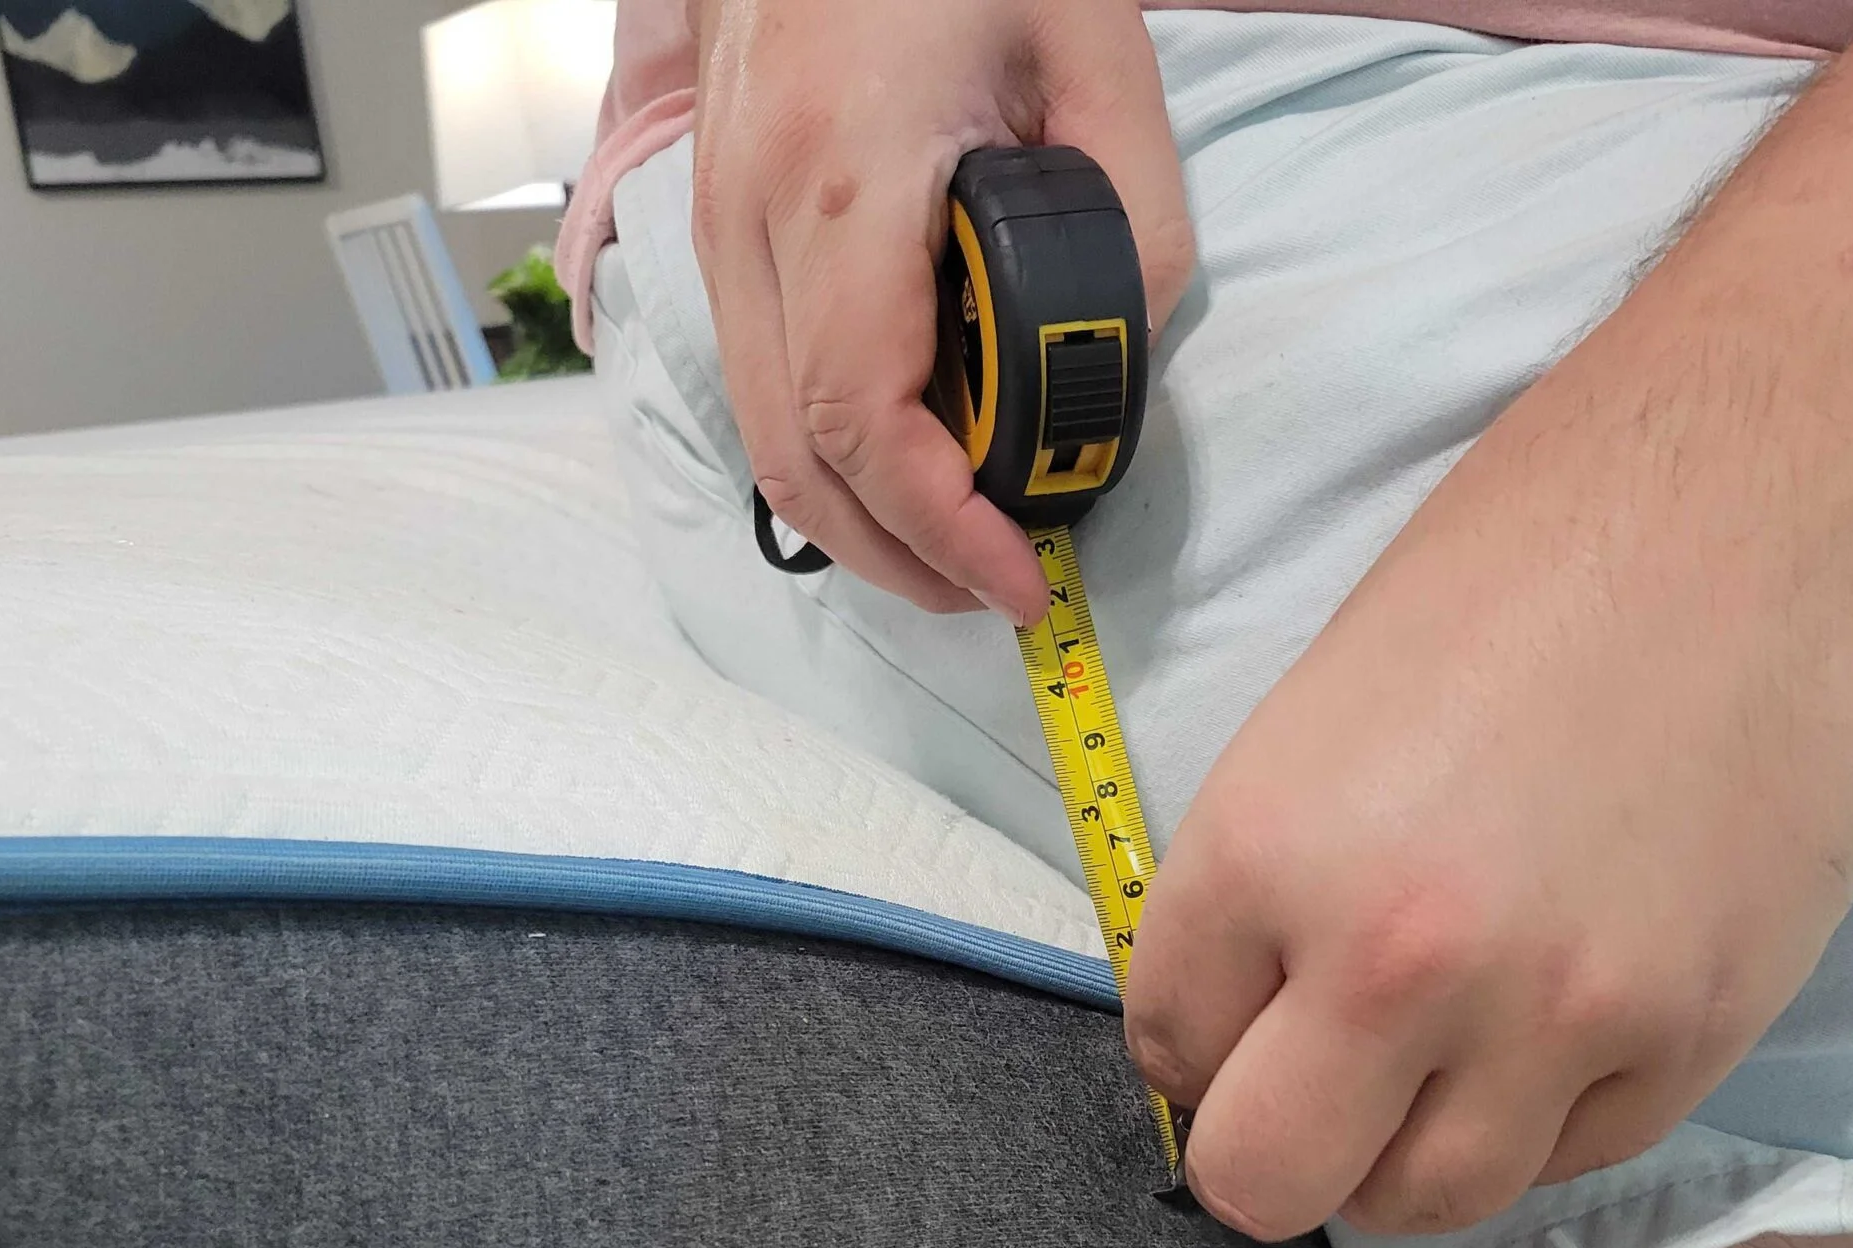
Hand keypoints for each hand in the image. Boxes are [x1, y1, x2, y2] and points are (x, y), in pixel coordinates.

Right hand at [690, 0, 1191, 624]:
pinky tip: (909, 465)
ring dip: (862, 524)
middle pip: (800, 465)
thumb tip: (1123, 359)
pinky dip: (831, 457)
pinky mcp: (718, 233)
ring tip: (963, 547)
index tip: (1024, 578)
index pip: (870, 419)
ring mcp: (718, 231)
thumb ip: (1135, 215)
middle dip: (903, 562)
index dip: (944, 530)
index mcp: (845, 183)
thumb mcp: (1098, 52)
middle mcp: (751, 224)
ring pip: (765, 442)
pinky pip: (758, 387)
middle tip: (1001, 590)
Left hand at [1122, 364, 1852, 1242]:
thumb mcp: (1326, 710)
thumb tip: (1242, 1011)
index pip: (1168, 1043)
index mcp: (1270, 849)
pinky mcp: (1689, 1046)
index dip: (1197, 1034)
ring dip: (1404, 1154)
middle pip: (1266, 1186)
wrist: (1775, 510)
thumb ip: (1272, 880)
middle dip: (1269, 1148)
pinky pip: (1568, 1160)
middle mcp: (1395, 962)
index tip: (1240, 1009)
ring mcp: (1553, 1022)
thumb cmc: (1535, 560)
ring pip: (1422, 1203)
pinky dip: (1538, 1118)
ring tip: (1436, 1065)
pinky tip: (1550, 1026)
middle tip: (1311, 1086)